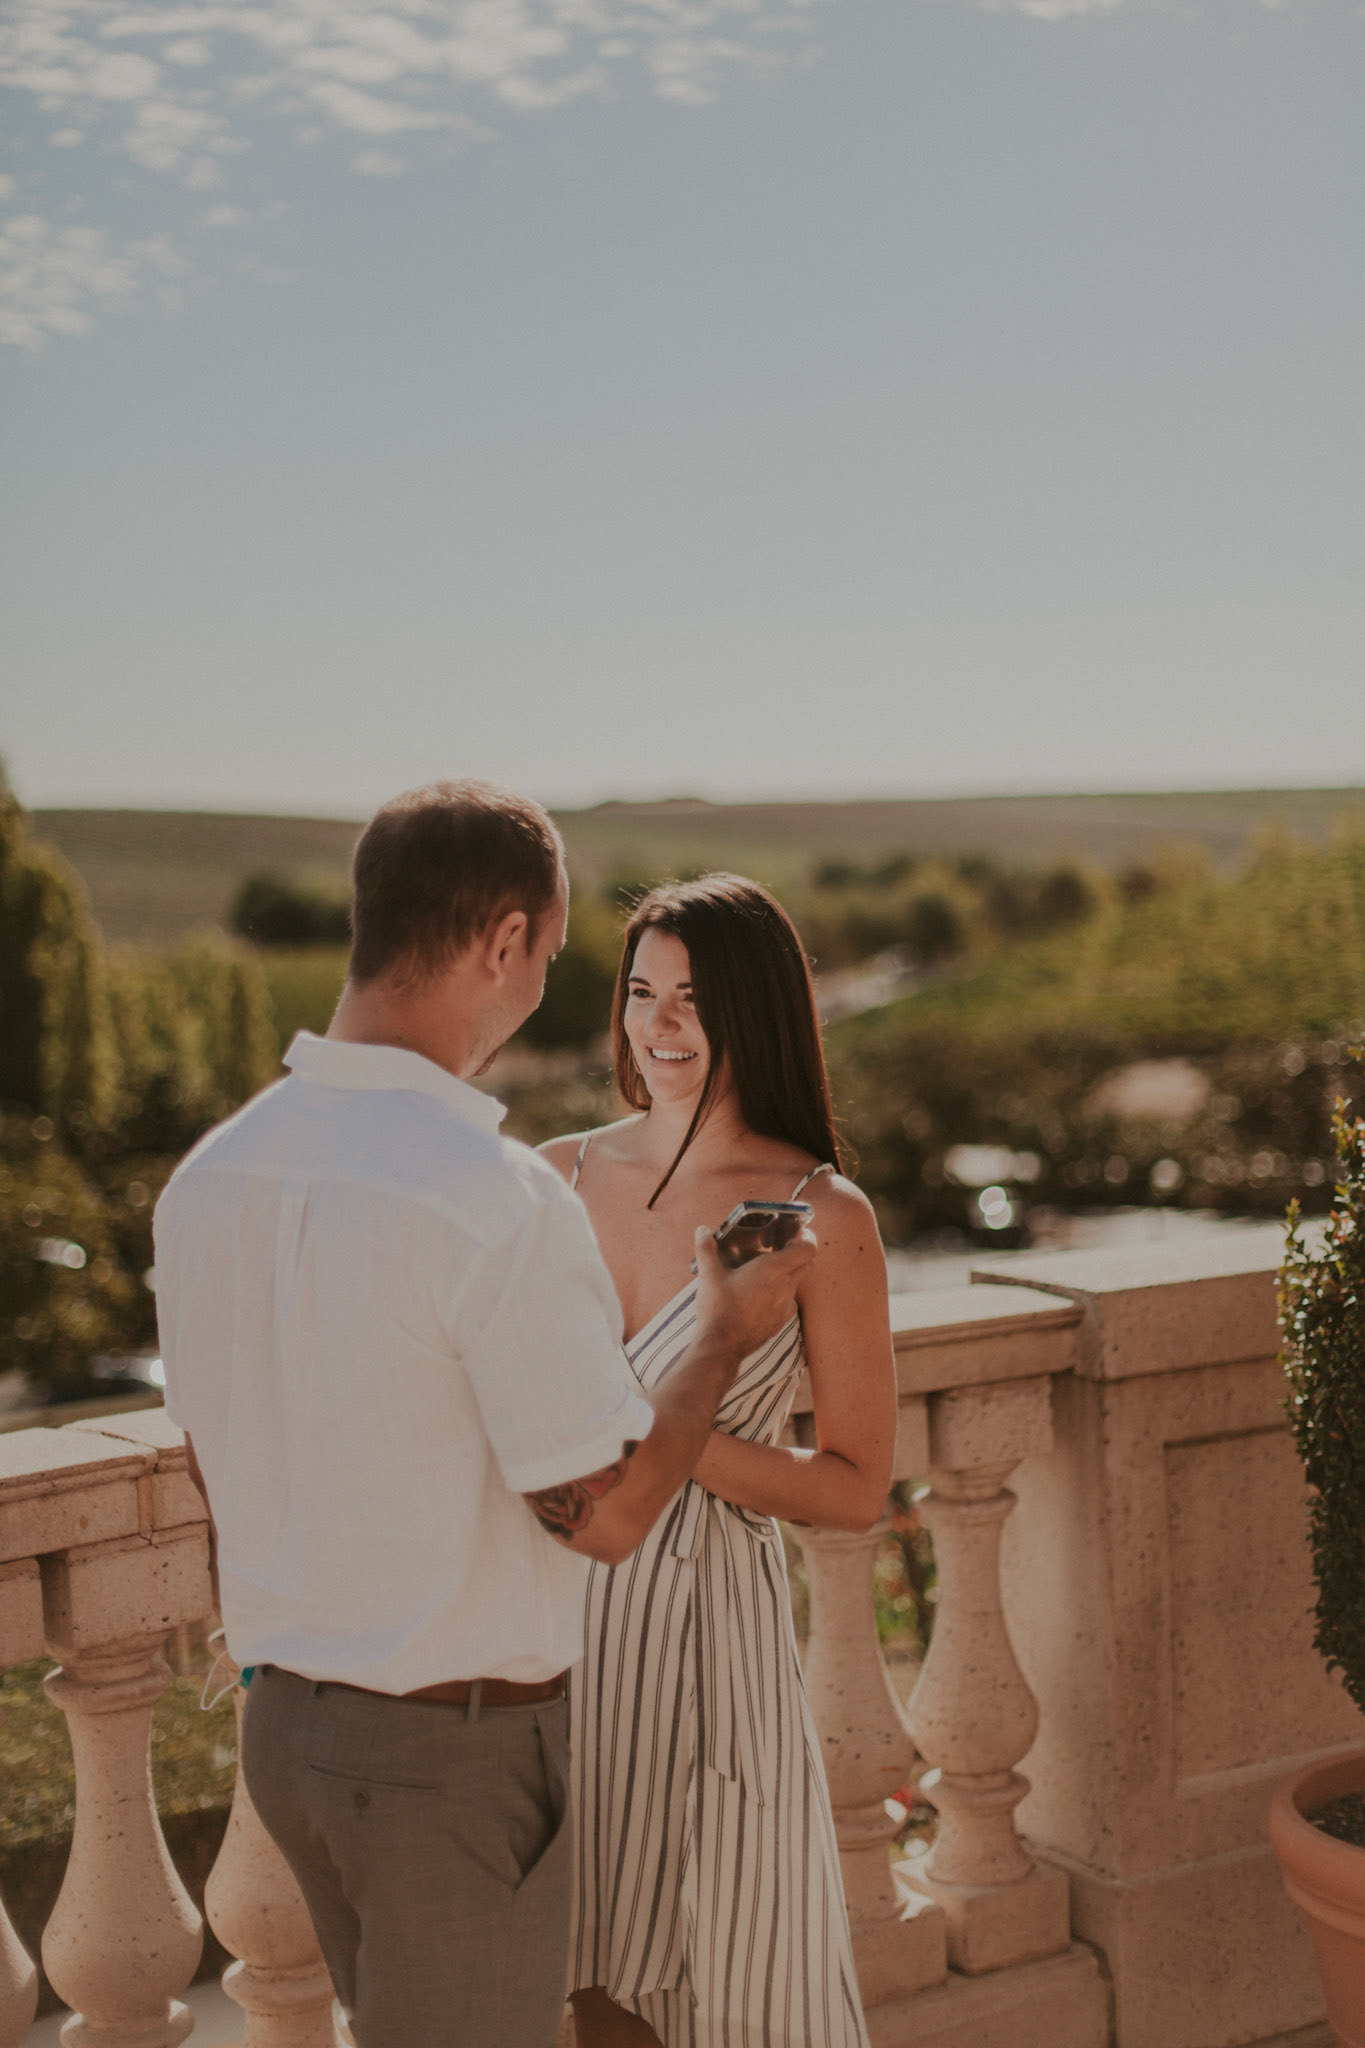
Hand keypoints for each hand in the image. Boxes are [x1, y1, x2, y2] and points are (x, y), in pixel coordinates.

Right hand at [692, 1220, 817, 1373]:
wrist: (721, 1346)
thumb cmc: (718, 1307)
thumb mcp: (708, 1274)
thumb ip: (706, 1249)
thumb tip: (702, 1230)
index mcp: (773, 1270)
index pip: (808, 1249)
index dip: (807, 1238)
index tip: (796, 1234)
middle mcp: (785, 1287)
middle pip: (807, 1264)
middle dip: (798, 1254)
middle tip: (779, 1248)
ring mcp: (785, 1307)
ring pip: (796, 1284)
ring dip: (787, 1276)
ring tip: (764, 1273)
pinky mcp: (780, 1323)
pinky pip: (787, 1303)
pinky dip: (779, 1296)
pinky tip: (760, 1297)